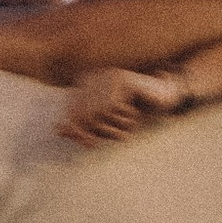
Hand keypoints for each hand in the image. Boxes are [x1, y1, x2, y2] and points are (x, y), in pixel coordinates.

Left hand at [60, 65, 189, 146]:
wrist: (163, 97)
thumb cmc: (133, 113)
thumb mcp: (107, 124)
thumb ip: (83, 127)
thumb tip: (58, 130)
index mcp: (86, 86)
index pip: (72, 113)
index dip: (77, 131)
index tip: (89, 144)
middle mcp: (95, 79)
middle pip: (84, 116)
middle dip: (99, 133)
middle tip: (117, 136)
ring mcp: (108, 77)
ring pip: (100, 115)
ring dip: (116, 127)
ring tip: (128, 123)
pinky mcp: (122, 79)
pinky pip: (114, 108)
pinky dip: (125, 118)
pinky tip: (135, 112)